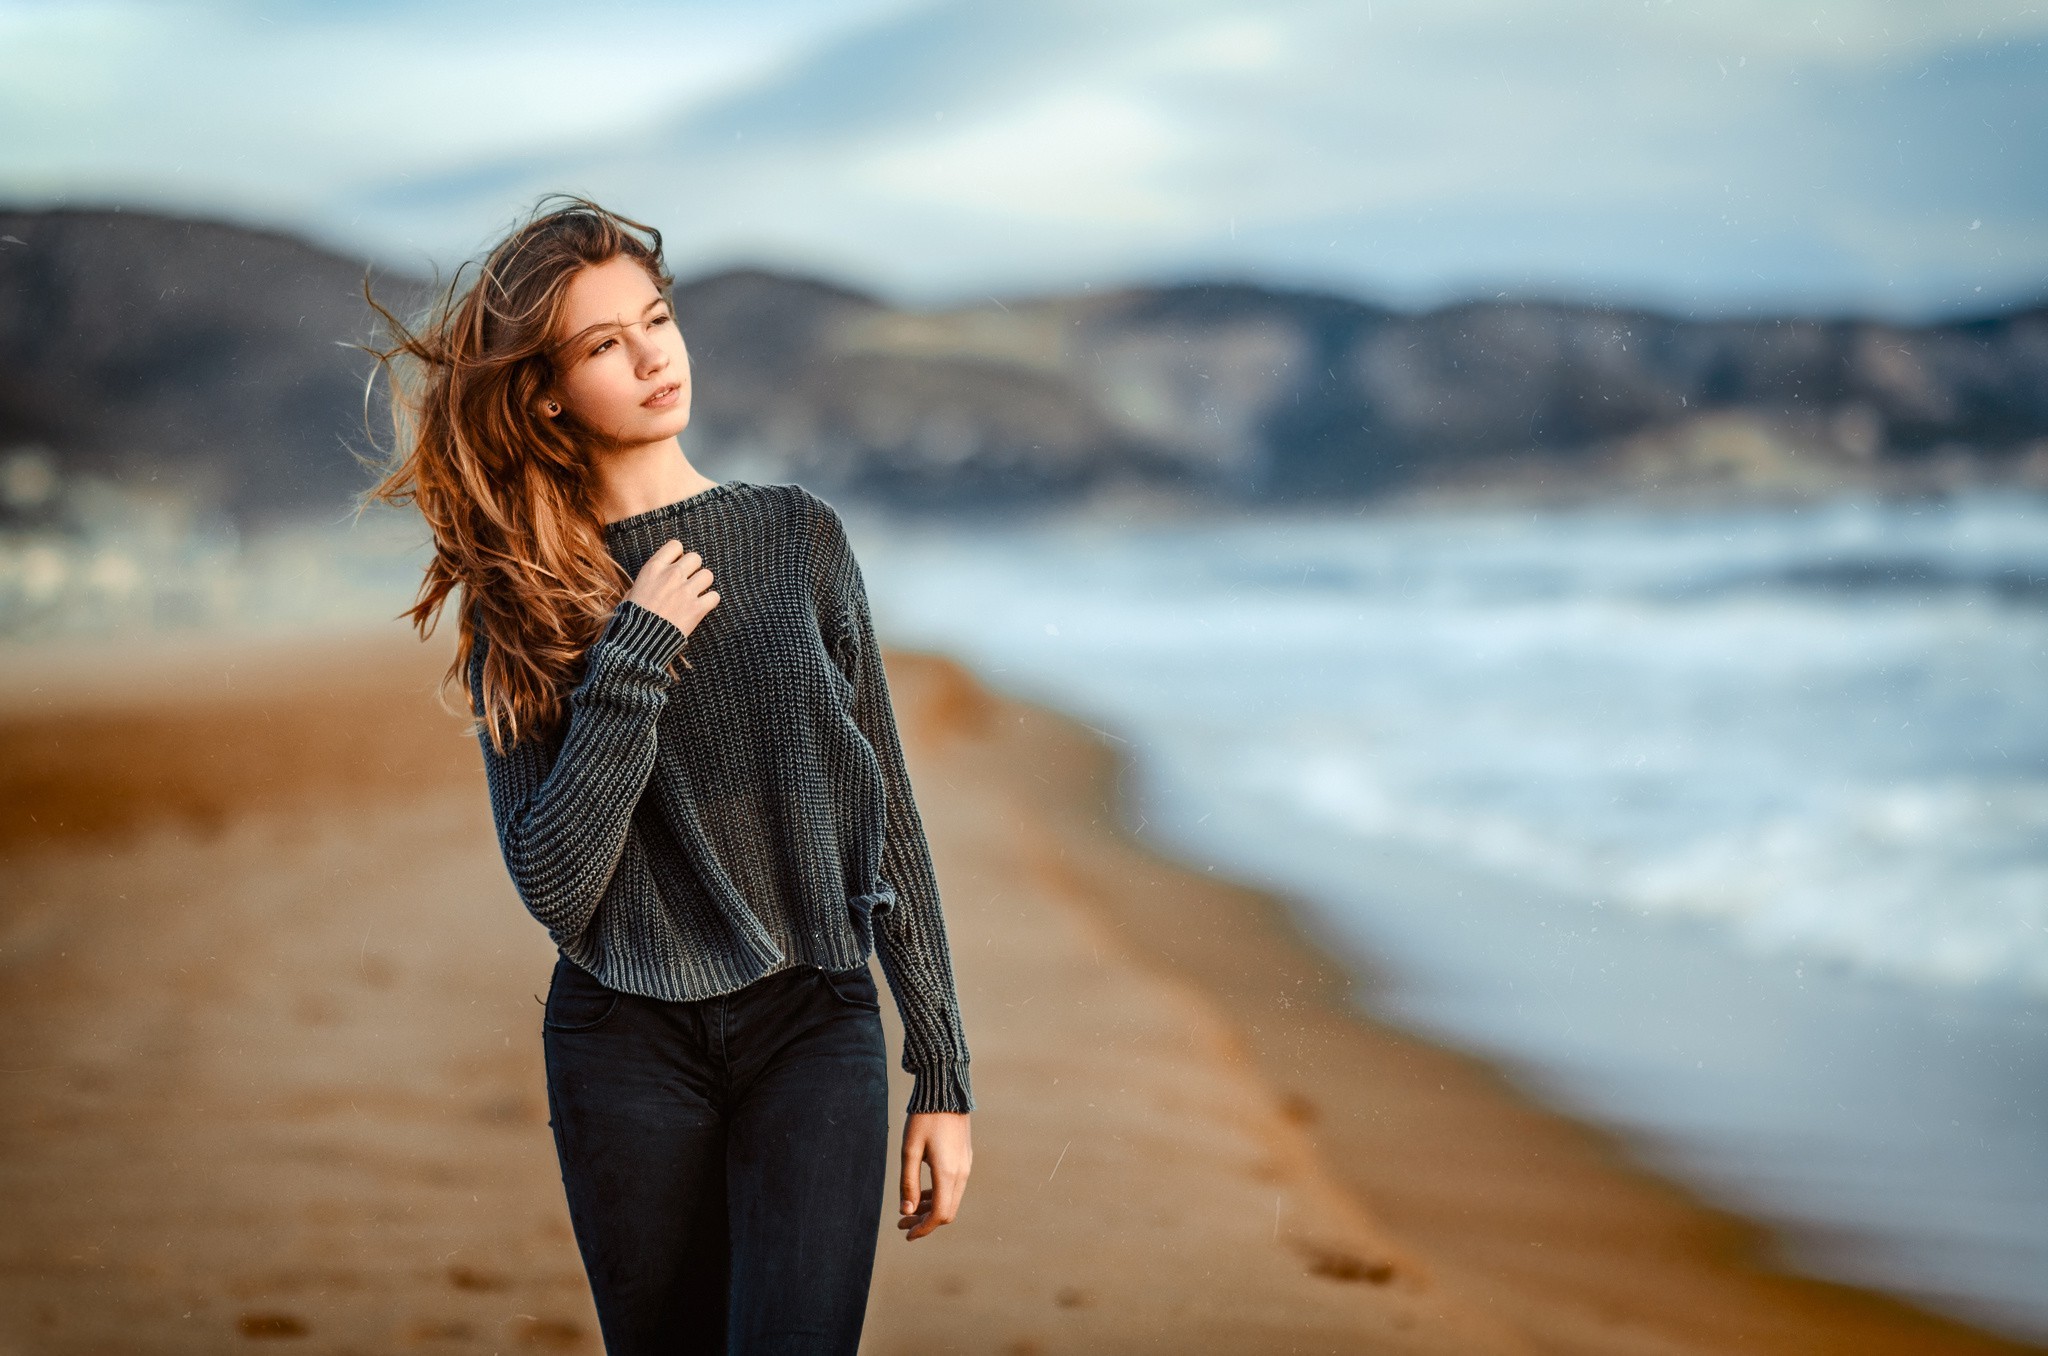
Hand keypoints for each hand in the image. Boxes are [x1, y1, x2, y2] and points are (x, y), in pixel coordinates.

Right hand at [624, 539, 718, 637]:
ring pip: (708, 575)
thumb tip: (659, 577)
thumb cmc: (632, 617)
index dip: (678, 555)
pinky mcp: (697, 608)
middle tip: (687, 581)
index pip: (676, 545)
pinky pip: (715, 596)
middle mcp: (671, 575)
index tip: (676, 566)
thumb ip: (650, 579)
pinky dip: (710, 602)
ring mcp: (686, 591)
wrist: (638, 641)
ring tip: (695, 594)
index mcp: (654, 568)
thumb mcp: (632, 591)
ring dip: (703, 584)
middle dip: (693, 569)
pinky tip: (701, 607)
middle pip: (695, 557)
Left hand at [897, 1111, 971, 1241]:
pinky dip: (938, 1196)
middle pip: (947, 1212)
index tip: (906, 1234)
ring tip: (908, 1211)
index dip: (923, 1229)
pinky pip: (954, 1187)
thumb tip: (907, 1212)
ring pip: (951, 1200)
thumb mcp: (909, 1150)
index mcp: (947, 1173)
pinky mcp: (965, 1159)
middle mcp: (961, 1173)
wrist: (945, 1090)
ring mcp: (965, 1166)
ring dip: (931, 1209)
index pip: (939, 1214)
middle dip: (925, 1222)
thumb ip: (908, 1183)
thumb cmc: (923, 1119)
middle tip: (902, 1222)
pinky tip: (922, 1193)